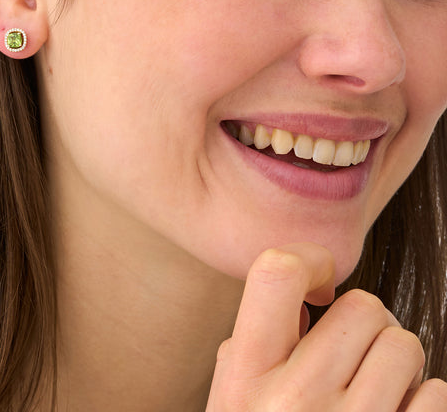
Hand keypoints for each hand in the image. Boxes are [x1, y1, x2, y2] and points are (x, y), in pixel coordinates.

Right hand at [206, 243, 446, 410]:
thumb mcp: (231, 397)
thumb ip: (255, 340)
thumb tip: (304, 289)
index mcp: (247, 372)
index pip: (274, 273)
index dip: (307, 258)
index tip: (318, 282)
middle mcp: (297, 398)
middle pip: (363, 306)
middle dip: (364, 320)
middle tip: (351, 347)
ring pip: (406, 346)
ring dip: (396, 359)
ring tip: (373, 385)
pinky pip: (438, 395)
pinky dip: (425, 399)